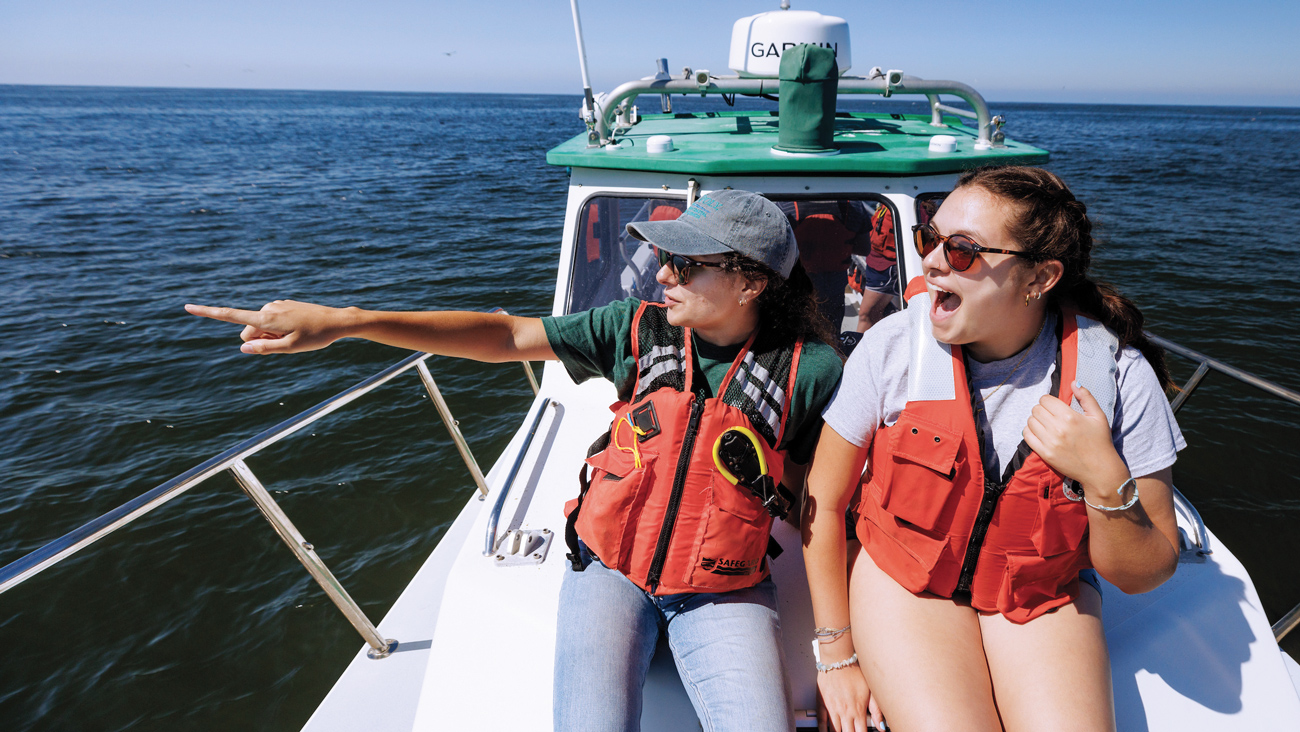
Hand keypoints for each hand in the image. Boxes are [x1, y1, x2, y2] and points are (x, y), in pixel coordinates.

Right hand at [185, 300, 355, 353]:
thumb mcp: (290, 348)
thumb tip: (242, 347)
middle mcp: (268, 308)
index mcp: (266, 317)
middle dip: (259, 340)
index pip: (231, 316)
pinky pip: (272, 322)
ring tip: (295, 336)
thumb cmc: (316, 336)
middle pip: (249, 330)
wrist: (337, 320)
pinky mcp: (283, 305)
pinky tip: (298, 330)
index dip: (208, 313)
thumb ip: (264, 348)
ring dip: (272, 336)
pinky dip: (279, 330)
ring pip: (262, 327)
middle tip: (286, 343)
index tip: (188, 307)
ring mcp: (276, 305)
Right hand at [816, 665, 883, 731]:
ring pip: (835, 730)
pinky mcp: (822, 703)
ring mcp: (832, 708)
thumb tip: (882, 726)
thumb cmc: (855, 672)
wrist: (839, 660)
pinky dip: (823, 729)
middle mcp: (845, 712)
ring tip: (843, 731)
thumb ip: (876, 711)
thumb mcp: (871, 691)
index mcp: (857, 710)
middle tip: (852, 731)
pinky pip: (822, 721)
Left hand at [1023, 385, 1127, 496]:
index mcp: (1070, 417)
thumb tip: (1073, 382)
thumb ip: (1086, 397)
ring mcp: (1049, 442)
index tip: (1054, 406)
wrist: (1100, 469)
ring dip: (1036, 421)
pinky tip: (1039, 433)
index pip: (1045, 400)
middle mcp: (1057, 428)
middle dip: (1042, 410)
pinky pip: (1027, 436)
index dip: (1048, 401)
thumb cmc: (1101, 441)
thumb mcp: (1098, 416)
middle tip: (1050, 415)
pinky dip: (1030, 432)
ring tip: (1045, 424)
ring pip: (1030, 421)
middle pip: (1035, 409)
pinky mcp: (1045, 454)